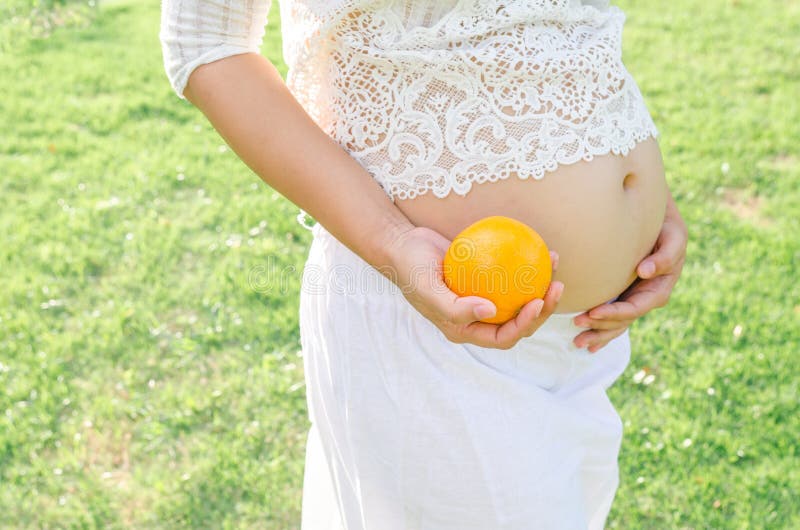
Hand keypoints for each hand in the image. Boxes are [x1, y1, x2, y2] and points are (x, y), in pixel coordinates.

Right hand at [381, 225, 564, 349]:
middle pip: (518, 321)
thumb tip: (490, 312)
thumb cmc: (411, 269)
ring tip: (554, 266)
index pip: (503, 337)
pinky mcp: (485, 277)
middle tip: (555, 286)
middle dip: (542, 309)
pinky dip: (526, 264)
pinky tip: (540, 248)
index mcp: (465, 328)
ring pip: (519, 298)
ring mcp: (482, 297)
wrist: (402, 245)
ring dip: (541, 286)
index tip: (536, 302)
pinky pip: (511, 274)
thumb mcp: (427, 290)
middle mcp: (477, 317)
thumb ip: (455, 308)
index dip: (524, 326)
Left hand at [572, 191, 687, 352]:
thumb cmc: (666, 225)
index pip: (636, 307)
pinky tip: (588, 345)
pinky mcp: (624, 295)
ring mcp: (635, 298)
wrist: (658, 219)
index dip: (615, 313)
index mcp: (660, 287)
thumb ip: (666, 254)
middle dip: (601, 326)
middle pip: (623, 320)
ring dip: (598, 334)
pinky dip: (601, 331)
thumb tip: (645, 272)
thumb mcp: (673, 235)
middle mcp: (647, 297)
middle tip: (576, 323)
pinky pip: (613, 318)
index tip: (594, 312)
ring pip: (617, 324)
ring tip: (577, 343)